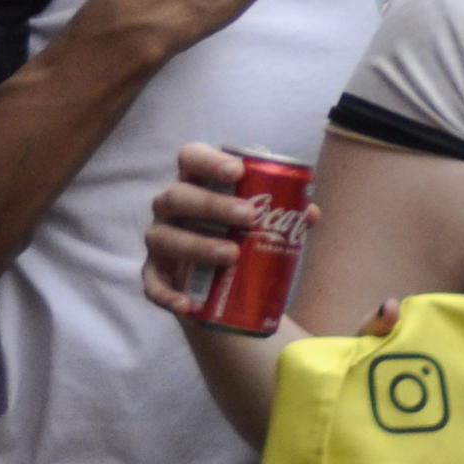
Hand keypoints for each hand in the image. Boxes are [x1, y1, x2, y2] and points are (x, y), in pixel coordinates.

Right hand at [140, 141, 316, 320]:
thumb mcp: (261, 220)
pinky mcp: (155, 273)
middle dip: (213, 205)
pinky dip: (169, 295)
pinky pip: (153, 284)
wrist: (218, 278)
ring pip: (165, 238)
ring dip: (198, 245)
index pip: (190, 157)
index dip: (210, 161)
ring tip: (232, 255)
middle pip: (178, 197)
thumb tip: (309, 214)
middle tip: (249, 217)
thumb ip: (284, 213)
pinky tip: (190, 305)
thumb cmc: (239, 232)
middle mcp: (170, 207)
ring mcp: (160, 239)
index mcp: (195, 182)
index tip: (238, 171)